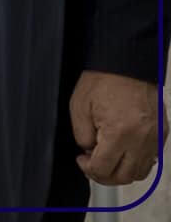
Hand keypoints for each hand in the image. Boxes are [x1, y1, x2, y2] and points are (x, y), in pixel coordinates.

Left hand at [71, 69, 161, 185]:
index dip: (88, 169)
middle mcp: (142, 140)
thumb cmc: (103, 80)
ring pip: (140, 172)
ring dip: (122, 172)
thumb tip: (89, 152)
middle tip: (92, 164)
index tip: (82, 160)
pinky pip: (151, 160)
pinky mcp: (162, 134)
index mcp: (119, 133)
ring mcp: (155, 139)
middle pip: (124, 177)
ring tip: (107, 158)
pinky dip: (137, 162)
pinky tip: (123, 152)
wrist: (126, 63)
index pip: (104, 169)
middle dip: (104, 175)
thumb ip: (82, 136)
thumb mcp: (79, 107)